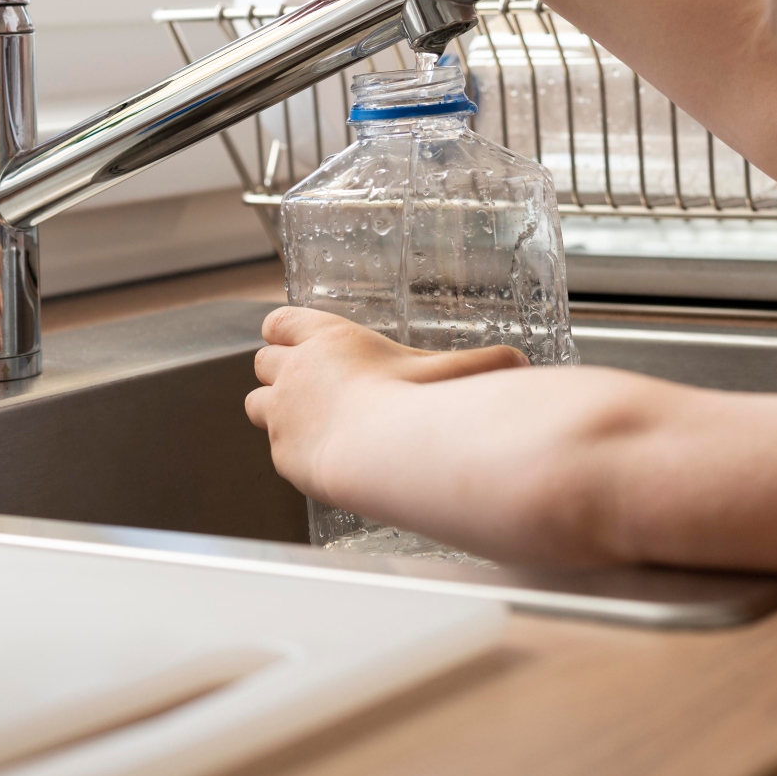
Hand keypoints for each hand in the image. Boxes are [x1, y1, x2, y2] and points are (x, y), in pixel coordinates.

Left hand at [246, 306, 527, 500]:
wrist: (383, 454)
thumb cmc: (415, 403)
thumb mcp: (452, 370)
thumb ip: (484, 362)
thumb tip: (521, 362)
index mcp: (327, 337)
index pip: (280, 321)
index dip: (285, 330)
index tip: (296, 339)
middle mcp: (295, 370)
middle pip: (260, 359)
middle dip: (278, 369)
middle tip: (306, 383)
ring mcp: (282, 413)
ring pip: (255, 401)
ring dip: (274, 406)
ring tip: (305, 418)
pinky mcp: (281, 453)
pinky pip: (274, 445)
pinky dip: (291, 447)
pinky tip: (321, 453)